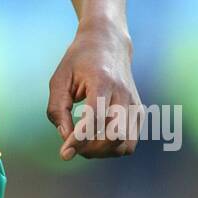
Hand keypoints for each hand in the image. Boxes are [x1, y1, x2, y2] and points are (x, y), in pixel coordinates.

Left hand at [47, 18, 141, 161]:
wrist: (108, 43)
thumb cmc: (79, 61)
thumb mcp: (59, 79)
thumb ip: (58, 109)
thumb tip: (65, 138)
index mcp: (102, 82)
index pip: (94, 118)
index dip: (79, 139)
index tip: (64, 154)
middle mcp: (123, 94)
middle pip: (113, 136)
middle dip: (90, 149)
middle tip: (71, 144)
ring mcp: (134, 104)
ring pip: (125, 144)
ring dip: (102, 152)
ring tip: (84, 143)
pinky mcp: (139, 112)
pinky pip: (130, 143)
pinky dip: (113, 149)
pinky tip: (97, 140)